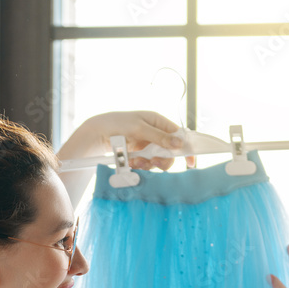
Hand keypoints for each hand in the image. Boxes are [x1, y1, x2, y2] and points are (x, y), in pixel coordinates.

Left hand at [73, 111, 195, 169]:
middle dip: (163, 159)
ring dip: (150, 164)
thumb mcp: (139, 128)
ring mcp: (147, 145)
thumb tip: (179, 143)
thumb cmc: (118, 124)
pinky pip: (147, 163)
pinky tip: (131, 162)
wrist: (97, 133)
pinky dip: (141, 165)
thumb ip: (159, 137)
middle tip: (154, 162)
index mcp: (158, 122)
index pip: (179, 135)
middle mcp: (155, 133)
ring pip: (158, 160)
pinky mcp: (139, 154)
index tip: (191, 162)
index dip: (186, 147)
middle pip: (170, 151)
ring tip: (137, 162)